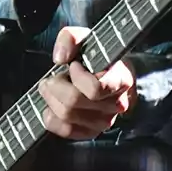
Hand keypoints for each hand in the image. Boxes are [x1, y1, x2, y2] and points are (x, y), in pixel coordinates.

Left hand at [40, 25, 134, 139]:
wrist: (106, 74)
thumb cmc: (96, 56)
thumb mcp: (86, 38)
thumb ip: (70, 38)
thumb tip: (60, 58)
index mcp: (121, 80)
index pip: (95, 88)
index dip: (77, 76)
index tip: (73, 66)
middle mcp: (116, 105)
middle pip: (74, 102)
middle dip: (55, 86)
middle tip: (52, 77)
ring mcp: (105, 121)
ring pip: (67, 116)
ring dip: (51, 99)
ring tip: (53, 88)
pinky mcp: (91, 132)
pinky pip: (65, 131)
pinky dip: (51, 117)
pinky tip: (52, 105)